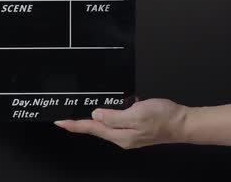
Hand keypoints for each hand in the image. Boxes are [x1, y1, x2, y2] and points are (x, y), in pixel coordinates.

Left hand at [54, 99, 188, 148]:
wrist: (183, 122)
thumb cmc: (163, 117)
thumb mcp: (136, 114)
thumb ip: (114, 116)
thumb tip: (95, 115)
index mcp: (120, 135)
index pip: (91, 128)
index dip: (74, 124)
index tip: (59, 122)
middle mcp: (122, 137)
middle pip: (95, 128)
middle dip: (80, 121)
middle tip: (65, 114)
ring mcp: (128, 134)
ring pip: (105, 124)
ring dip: (95, 116)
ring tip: (81, 109)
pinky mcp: (134, 128)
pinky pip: (116, 120)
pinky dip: (110, 112)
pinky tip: (109, 105)